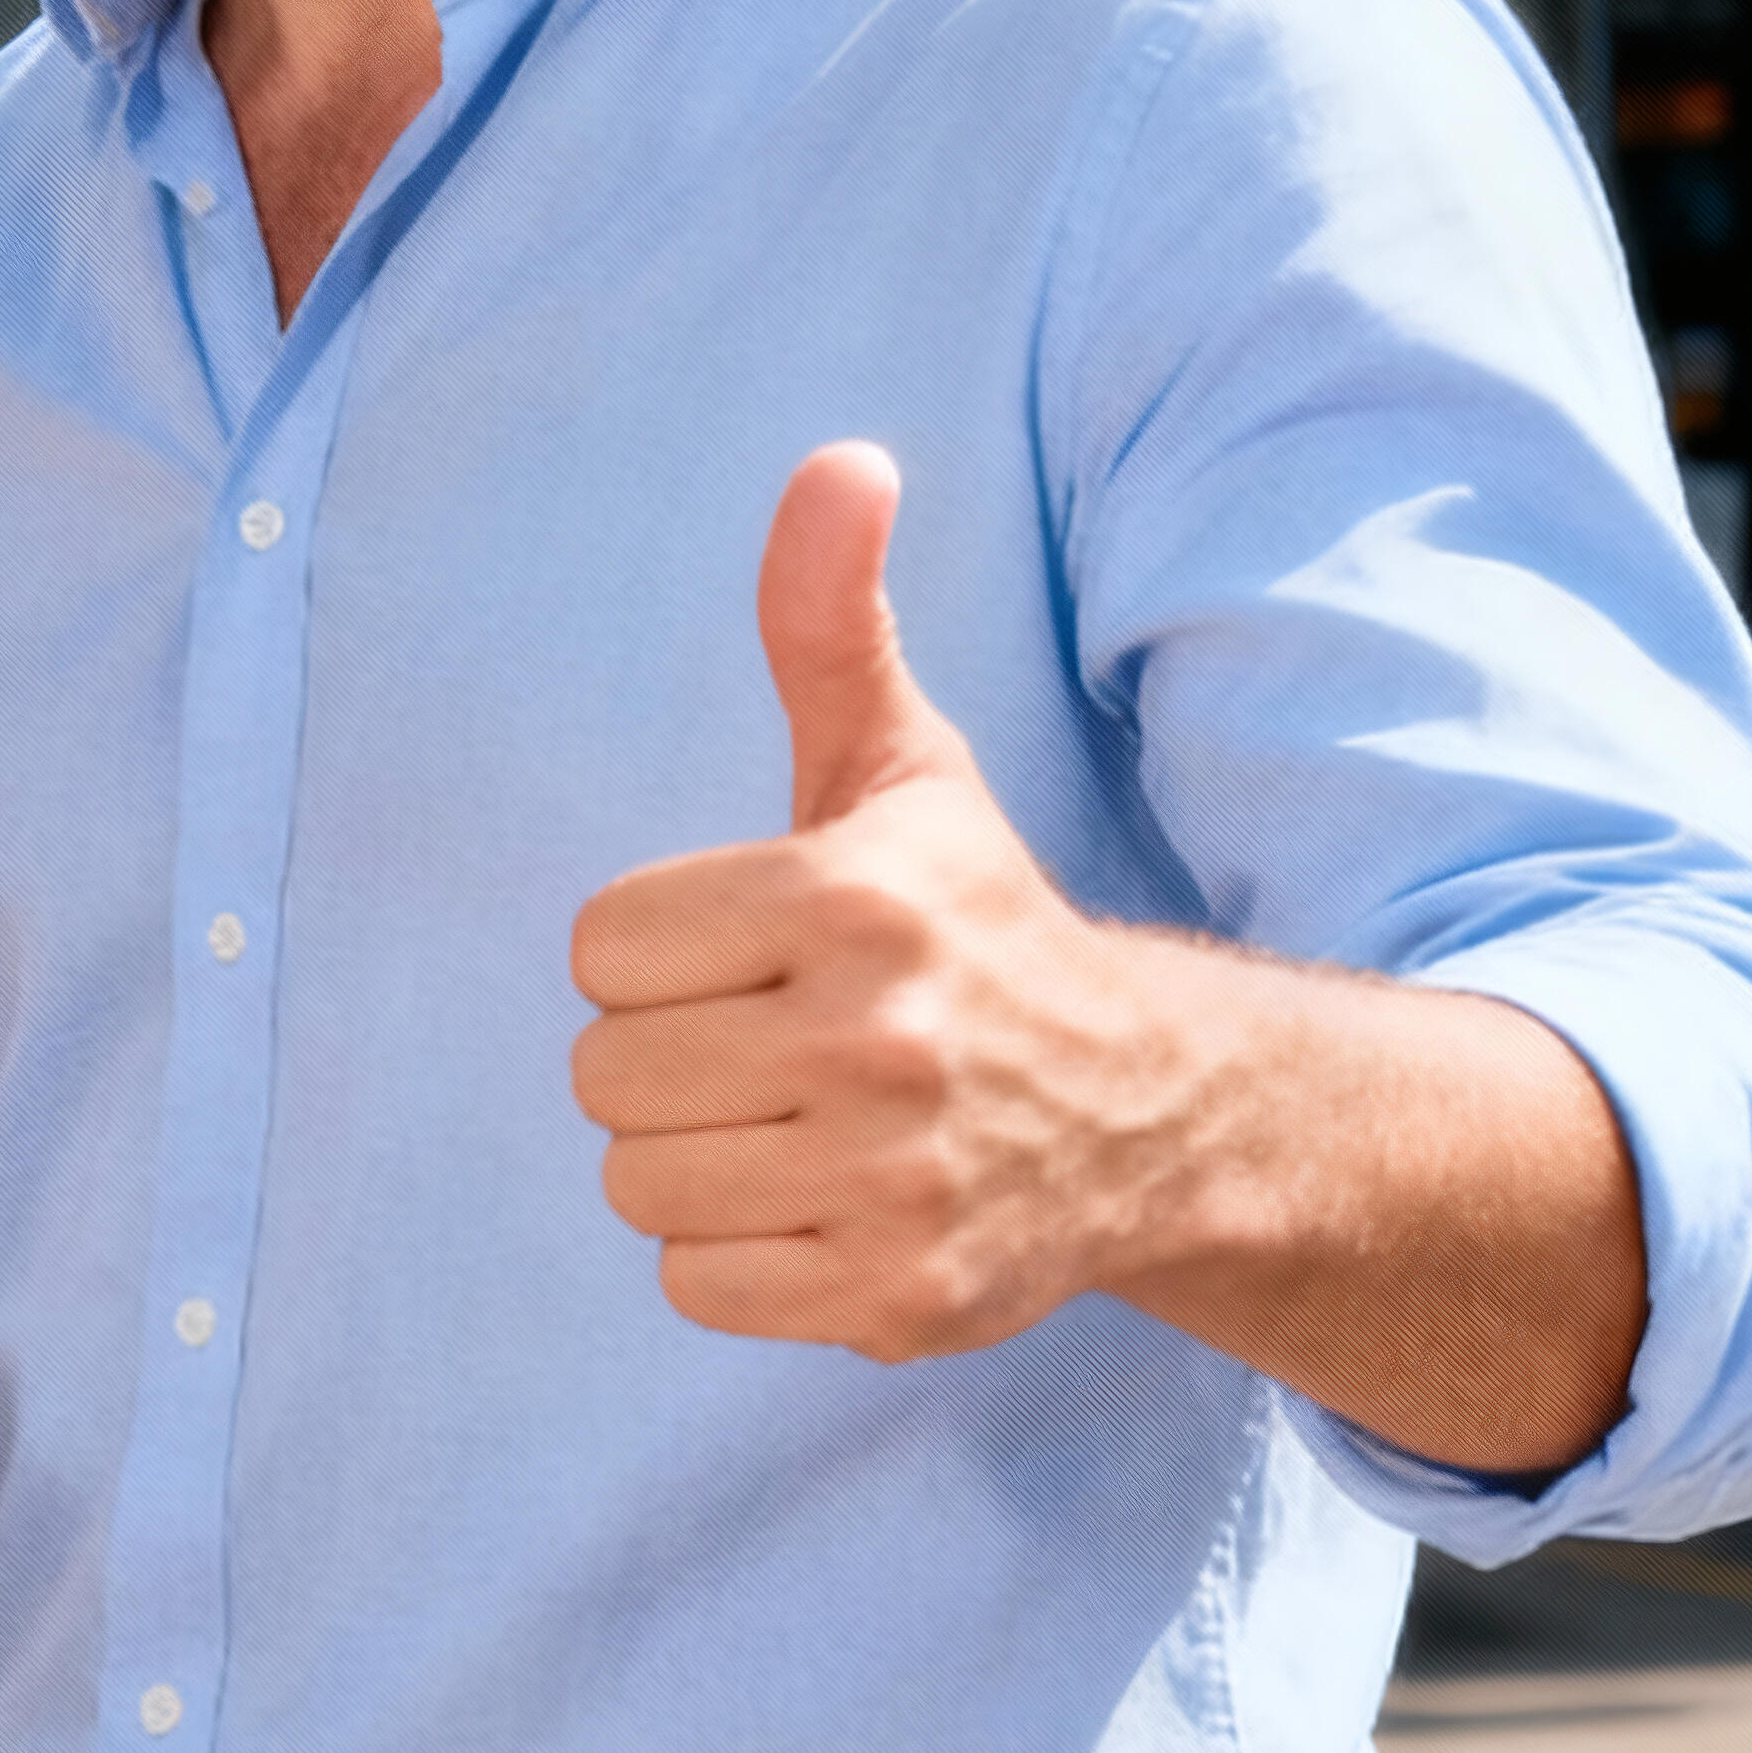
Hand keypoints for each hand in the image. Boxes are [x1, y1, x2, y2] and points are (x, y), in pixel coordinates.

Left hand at [565, 442, 1213, 1360]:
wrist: (1148, 1110)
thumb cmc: (977, 924)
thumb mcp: (903, 765)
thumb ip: (832, 617)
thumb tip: (841, 457)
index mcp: (852, 897)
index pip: (602, 947)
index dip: (662, 952)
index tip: (756, 952)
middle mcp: (876, 1040)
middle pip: (605, 1076)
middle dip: (672, 1061)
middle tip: (777, 1045)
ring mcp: (893, 1178)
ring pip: (641, 1188)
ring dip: (699, 1163)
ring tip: (798, 1124)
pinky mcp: (900, 1294)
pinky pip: (699, 1285)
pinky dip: (743, 1258)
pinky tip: (828, 1202)